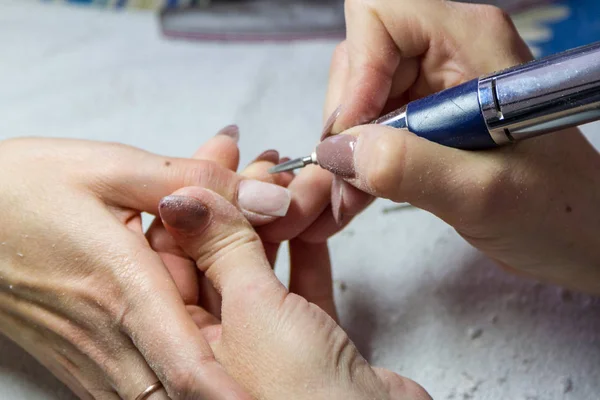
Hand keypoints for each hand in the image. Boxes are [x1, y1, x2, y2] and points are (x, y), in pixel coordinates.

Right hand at [0, 132, 291, 398]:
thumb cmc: (27, 188)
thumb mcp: (113, 167)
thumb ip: (195, 181)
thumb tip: (271, 199)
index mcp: (123, 289)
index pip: (188, 367)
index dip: (227, 396)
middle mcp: (107, 337)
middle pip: (182, 387)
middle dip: (231, 378)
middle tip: (262, 343)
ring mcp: (89, 357)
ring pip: (160, 389)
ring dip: (206, 368)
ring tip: (234, 336)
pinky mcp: (79, 358)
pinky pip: (136, 379)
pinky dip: (172, 364)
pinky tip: (187, 324)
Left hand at [159, 184, 430, 399]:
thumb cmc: (302, 399)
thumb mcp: (251, 311)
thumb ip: (221, 248)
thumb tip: (182, 197)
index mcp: (182, 343)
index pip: (173, 255)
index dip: (194, 201)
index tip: (215, 158)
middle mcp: (217, 342)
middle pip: (220, 255)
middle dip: (244, 203)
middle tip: (262, 160)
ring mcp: (265, 342)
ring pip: (263, 266)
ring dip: (281, 220)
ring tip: (297, 177)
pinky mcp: (310, 342)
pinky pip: (301, 283)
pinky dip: (309, 247)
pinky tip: (313, 211)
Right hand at [315, 0, 599, 292]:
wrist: (580, 236)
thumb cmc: (560, 211)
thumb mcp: (484, 192)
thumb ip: (409, 167)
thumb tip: (340, 150)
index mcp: (472, 42)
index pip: (381, 16)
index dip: (357, 71)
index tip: (353, 134)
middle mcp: (449, 54)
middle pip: (360, 60)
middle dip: (345, 123)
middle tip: (345, 181)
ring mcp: (435, 87)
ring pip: (358, 99)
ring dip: (346, 151)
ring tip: (349, 201)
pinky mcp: (427, 121)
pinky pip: (371, 129)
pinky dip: (357, 164)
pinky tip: (355, 199)